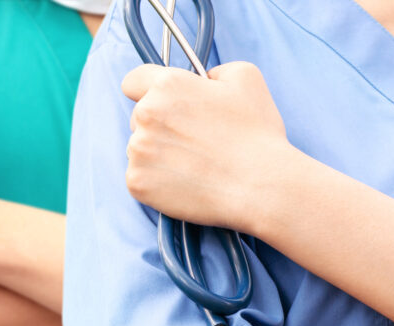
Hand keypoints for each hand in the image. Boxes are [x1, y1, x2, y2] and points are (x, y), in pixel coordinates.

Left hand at [121, 61, 312, 235]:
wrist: (259, 186)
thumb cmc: (256, 134)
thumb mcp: (246, 78)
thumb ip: (214, 71)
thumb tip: (202, 79)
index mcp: (167, 86)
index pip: (134, 81)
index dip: (147, 90)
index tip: (162, 103)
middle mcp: (146, 114)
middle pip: (138, 117)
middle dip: (159, 125)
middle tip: (194, 139)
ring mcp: (138, 150)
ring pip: (139, 148)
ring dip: (158, 153)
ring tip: (195, 163)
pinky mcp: (136, 181)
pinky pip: (140, 176)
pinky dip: (157, 180)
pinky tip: (186, 181)